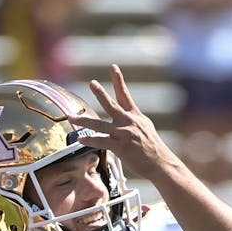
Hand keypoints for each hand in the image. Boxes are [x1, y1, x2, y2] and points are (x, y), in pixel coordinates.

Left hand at [70, 64, 180, 181]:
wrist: (161, 164)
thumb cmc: (153, 149)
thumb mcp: (145, 129)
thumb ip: (133, 121)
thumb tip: (126, 117)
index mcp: (135, 116)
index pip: (125, 95)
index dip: (118, 80)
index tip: (113, 67)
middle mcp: (129, 122)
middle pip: (111, 104)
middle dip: (100, 93)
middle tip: (92, 83)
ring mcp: (124, 134)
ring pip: (99, 125)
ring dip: (83, 120)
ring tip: (71, 117)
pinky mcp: (120, 147)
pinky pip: (101, 141)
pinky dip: (90, 140)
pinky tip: (80, 139)